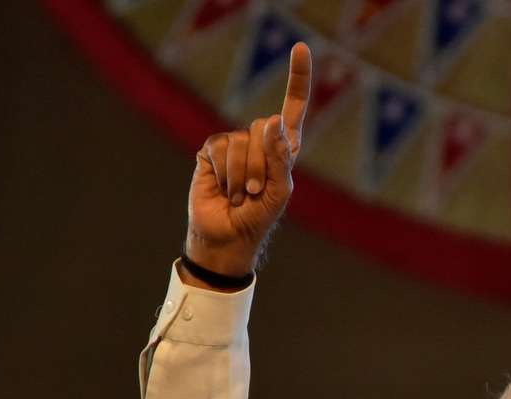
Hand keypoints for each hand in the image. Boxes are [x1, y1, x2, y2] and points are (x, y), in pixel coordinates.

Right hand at [184, 42, 311, 277]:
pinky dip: (225, 173)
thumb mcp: (279, 192)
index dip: (297, 78)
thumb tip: (271, 122)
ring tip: (241, 194)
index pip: (293, 107)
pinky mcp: (210, 151)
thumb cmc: (259, 217)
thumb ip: (280, 158)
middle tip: (256, 191)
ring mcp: (234, 144)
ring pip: (242, 142)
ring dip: (243, 175)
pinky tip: (224, 190)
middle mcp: (259, 141)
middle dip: (263, 164)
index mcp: (283, 148)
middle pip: (265, 129)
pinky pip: (220, 148)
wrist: (227, 237)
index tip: (300, 48)